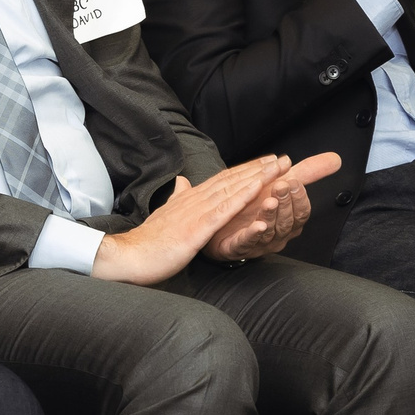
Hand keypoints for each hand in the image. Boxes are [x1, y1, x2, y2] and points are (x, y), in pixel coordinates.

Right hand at [93, 157, 283, 284]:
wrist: (131, 255)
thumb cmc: (150, 240)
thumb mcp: (166, 214)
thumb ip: (177, 197)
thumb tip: (182, 181)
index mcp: (190, 198)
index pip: (223, 179)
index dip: (247, 169)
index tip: (267, 161)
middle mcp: (195, 200)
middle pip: (232, 180)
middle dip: (259, 169)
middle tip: (283, 159)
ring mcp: (197, 213)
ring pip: (232, 190)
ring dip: (257, 177)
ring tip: (277, 168)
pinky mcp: (197, 228)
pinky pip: (224, 210)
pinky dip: (242, 197)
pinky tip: (258, 189)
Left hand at [206, 153, 340, 261]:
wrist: (223, 224)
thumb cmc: (255, 205)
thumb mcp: (282, 186)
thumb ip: (307, 174)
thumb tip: (336, 159)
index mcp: (289, 221)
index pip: (301, 212)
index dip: (299, 198)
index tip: (294, 181)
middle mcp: (277, 234)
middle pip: (287, 222)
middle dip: (285, 203)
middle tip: (281, 185)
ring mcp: (258, 244)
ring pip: (268, 232)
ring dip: (270, 216)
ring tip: (268, 201)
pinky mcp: (235, 248)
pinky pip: (246, 244)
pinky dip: (252, 235)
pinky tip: (256, 225)